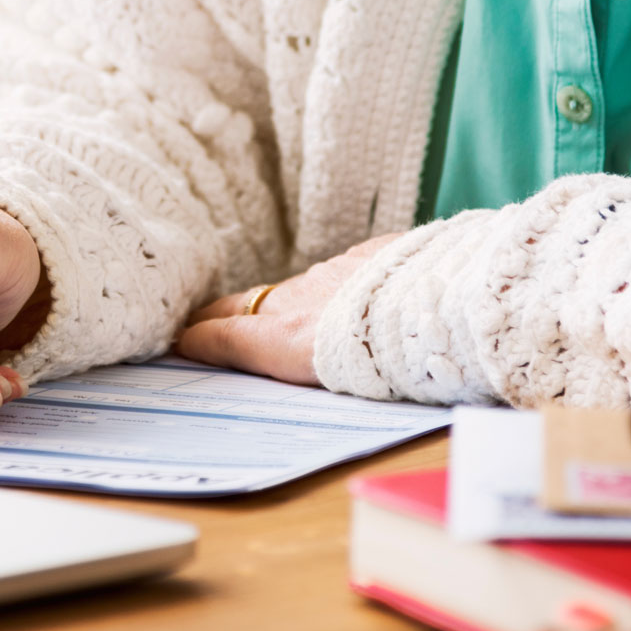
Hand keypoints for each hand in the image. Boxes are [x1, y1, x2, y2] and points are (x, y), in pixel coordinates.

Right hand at [175, 233, 400, 385]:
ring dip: (295, 304)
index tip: (183, 339)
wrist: (447, 307)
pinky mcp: (378, 251)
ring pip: (305, 287)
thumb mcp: (329, 379)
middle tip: (206, 324)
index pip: (230, 332)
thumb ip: (279, 357)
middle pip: (255, 303)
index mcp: (289, 335)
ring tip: (298, 322)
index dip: (203, 336)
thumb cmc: (395, 361)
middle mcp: (306, 295)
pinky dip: (343, 287)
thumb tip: (234, 348)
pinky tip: (363, 299)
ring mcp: (342, 268)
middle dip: (229, 313)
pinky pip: (349, 271)